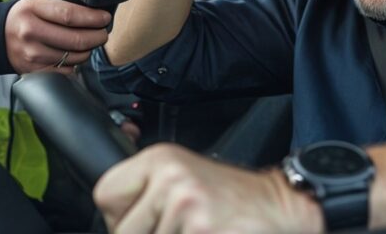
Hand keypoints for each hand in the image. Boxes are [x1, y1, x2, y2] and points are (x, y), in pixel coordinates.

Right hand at [5, 0, 110, 74]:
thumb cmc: (27, 15)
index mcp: (33, 8)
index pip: (70, 15)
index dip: (93, 18)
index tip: (105, 18)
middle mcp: (30, 31)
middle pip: (76, 39)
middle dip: (98, 36)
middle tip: (103, 32)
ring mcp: (32, 53)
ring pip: (75, 56)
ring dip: (89, 50)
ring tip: (90, 42)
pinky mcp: (34, 71)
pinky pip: (67, 70)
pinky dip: (77, 63)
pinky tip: (76, 54)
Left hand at [93, 144, 322, 233]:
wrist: (280, 207)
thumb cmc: (232, 198)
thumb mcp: (182, 180)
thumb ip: (146, 193)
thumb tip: (112, 223)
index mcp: (161, 159)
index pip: (104, 194)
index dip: (121, 216)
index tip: (143, 219)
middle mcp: (171, 178)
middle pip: (123, 231)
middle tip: (179, 228)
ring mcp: (187, 206)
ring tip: (198, 230)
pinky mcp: (202, 230)